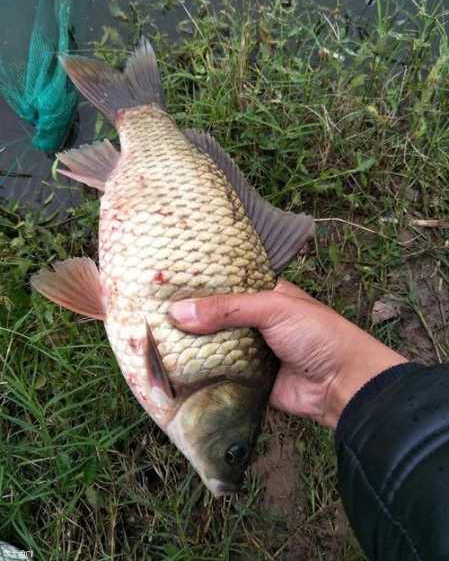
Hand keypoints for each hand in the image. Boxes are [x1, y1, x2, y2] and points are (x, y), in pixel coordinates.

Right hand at [168, 280, 406, 427]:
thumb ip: (227, 308)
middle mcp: (253, 321)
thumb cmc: (315, 334)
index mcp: (262, 295)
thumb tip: (177, 313)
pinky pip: (217, 373)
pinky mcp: (246, 379)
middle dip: (188, 317)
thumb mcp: (273, 308)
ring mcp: (248, 351)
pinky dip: (198, 372)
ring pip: (212, 345)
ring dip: (189, 346)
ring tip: (150, 339)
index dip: (197, 285)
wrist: (342, 384)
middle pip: (213, 317)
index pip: (223, 285)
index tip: (162, 283)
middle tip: (148, 312)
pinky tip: (170, 369)